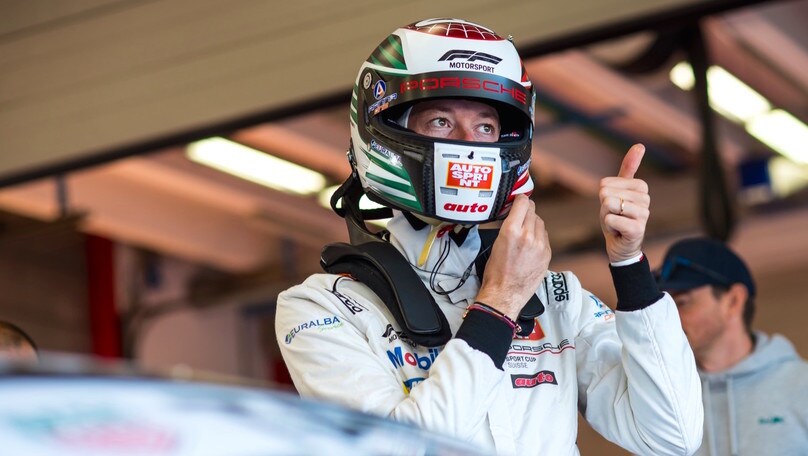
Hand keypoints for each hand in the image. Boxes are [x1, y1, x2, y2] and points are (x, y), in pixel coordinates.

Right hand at [475, 195, 550, 319]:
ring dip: (533, 223)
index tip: (518, 200)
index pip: (523, 202)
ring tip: (524, 230)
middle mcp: (528, 235)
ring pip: (540, 223)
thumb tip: (514, 215)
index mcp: (512, 230)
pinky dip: (538, 236)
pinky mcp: (547, 254)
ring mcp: (540, 245)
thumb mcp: (496, 243)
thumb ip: (509, 226)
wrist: (505, 294)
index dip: (520, 199)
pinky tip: (530, 243)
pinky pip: (544, 236)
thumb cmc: (496, 272)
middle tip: (520, 214)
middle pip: (533, 211)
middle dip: (526, 211)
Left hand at [599, 144, 649, 262]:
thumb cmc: (618, 216)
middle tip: (615, 216)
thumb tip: (640, 145)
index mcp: (641, 187)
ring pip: (609, 206)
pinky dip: (609, 226)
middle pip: (607, 194)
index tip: (613, 205)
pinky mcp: (638, 229)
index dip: (603, 195)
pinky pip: (611, 219)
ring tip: (616, 223)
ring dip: (606, 217)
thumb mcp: (618, 191)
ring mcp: (643, 214)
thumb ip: (628, 169)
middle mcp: (645, 199)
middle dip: (604, 208)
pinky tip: (618, 231)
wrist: (621, 245)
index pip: (607, 184)